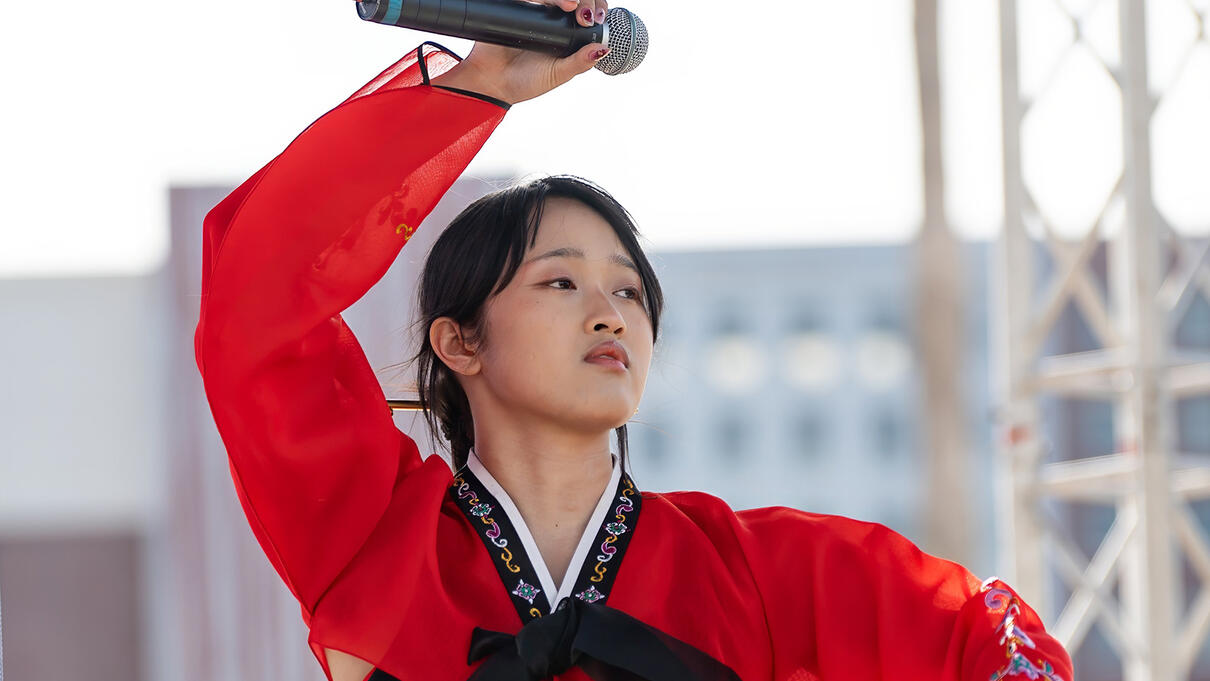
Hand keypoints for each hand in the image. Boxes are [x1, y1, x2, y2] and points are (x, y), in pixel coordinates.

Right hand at [429, 0, 610, 104]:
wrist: (491, 83)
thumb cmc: (523, 82)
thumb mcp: (558, 74)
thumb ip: (579, 62)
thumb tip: (604, 49)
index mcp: (564, 33)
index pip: (586, 12)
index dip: (596, 9)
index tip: (598, 18)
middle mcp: (550, 19)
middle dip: (589, 0)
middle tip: (589, 15)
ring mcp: (534, 12)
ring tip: (576, 8)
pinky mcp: (517, 7)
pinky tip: (563, 4)